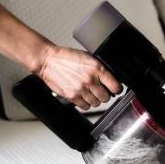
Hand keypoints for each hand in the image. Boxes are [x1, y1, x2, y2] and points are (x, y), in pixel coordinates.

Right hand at [0, 1, 121, 109]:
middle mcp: (90, 79)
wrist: (48, 60)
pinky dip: (86, 103)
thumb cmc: (66, 57)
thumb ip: (100, 68)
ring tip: (90, 93)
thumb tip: (112, 78)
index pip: (115, 86)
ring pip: (97, 103)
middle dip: (105, 94)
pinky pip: (85, 106)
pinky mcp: (72, 96)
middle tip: (101, 90)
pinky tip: (83, 96)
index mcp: (96, 68)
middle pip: (106, 97)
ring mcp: (80, 89)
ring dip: (95, 100)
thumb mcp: (88, 57)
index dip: (116, 88)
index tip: (115, 89)